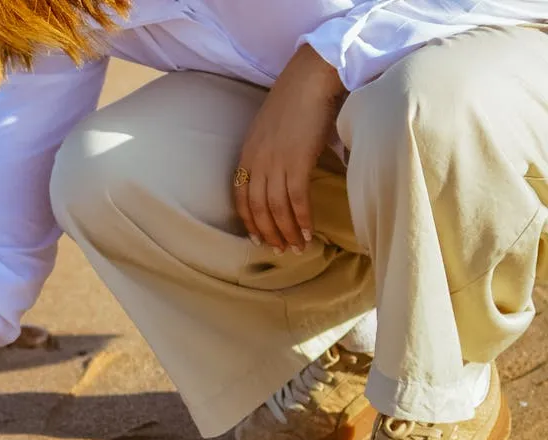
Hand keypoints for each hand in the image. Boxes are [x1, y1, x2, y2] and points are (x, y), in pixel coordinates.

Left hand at [234, 45, 346, 252]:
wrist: (310, 78)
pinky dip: (301, 219)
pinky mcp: (297, 162)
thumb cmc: (296, 99)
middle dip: (268, 232)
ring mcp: (275, 162)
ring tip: (296, 247)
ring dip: (286, 231)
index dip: (248, 219)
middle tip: (279, 250)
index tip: (258, 237)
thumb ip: (270, 151)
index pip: (240, 195)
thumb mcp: (272, 129)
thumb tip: (282, 171)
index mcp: (247, 153)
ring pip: (275, 208)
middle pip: (256, 207)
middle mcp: (256, 161)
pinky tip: (307, 232)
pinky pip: (296, 199)